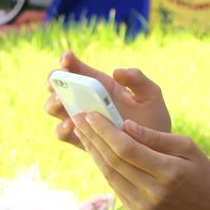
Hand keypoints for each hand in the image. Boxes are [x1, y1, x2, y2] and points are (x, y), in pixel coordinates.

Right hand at [44, 51, 170, 147]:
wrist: (156, 150)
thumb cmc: (153, 119)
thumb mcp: (151, 95)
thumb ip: (138, 80)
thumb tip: (117, 72)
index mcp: (100, 85)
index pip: (76, 69)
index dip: (67, 61)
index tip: (67, 58)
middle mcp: (85, 101)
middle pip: (58, 87)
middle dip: (54, 80)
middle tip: (61, 79)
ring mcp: (81, 120)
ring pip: (54, 109)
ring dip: (54, 103)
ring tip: (62, 101)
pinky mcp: (81, 139)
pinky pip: (63, 134)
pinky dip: (63, 128)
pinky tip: (73, 124)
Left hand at [73, 114, 209, 209]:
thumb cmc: (201, 172)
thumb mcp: (188, 147)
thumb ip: (156, 137)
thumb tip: (125, 125)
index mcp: (169, 173)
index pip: (127, 149)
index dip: (105, 131)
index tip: (90, 114)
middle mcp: (153, 192)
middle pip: (114, 161)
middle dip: (93, 137)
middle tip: (78, 117)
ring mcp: (142, 206)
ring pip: (109, 173)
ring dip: (93, 150)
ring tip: (81, 130)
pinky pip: (114, 184)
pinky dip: (103, 164)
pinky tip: (95, 148)